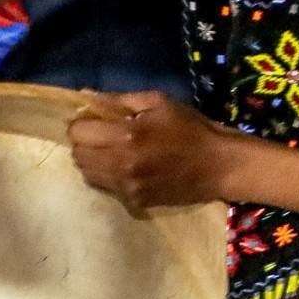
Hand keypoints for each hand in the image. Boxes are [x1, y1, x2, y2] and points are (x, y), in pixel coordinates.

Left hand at [69, 90, 240, 214]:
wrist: (220, 166)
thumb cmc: (191, 129)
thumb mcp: (159, 103)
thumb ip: (119, 100)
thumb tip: (85, 97)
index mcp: (127, 136)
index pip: (78, 132)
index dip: (83, 123)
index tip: (97, 120)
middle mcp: (121, 164)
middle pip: (78, 156)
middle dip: (86, 143)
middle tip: (105, 136)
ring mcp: (126, 187)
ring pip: (87, 174)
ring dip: (95, 161)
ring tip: (115, 152)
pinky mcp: (134, 202)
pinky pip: (105, 188)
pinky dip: (109, 176)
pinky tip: (129, 168)